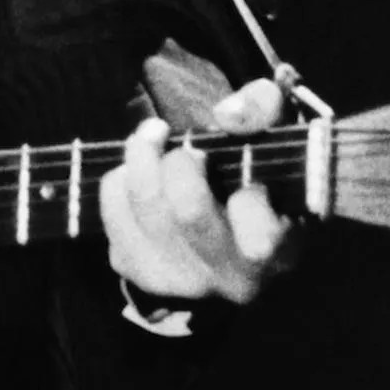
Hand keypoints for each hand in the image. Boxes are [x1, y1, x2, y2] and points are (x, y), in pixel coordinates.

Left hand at [98, 77, 293, 304]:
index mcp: (274, 252)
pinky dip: (121, 179)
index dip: (249, 199)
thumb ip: (263, 110)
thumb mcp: (276, 137)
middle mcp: (227, 278)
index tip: (249, 181)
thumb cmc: (257, 175)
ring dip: (143, 156)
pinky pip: (113, 211)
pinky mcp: (137, 270)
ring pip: (145, 205)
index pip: (259, 237)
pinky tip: (138, 172)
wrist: (225, 234)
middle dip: (182, 162)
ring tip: (154, 135)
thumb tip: (227, 115)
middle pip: (189, 210)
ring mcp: (179, 279)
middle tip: (190, 148)